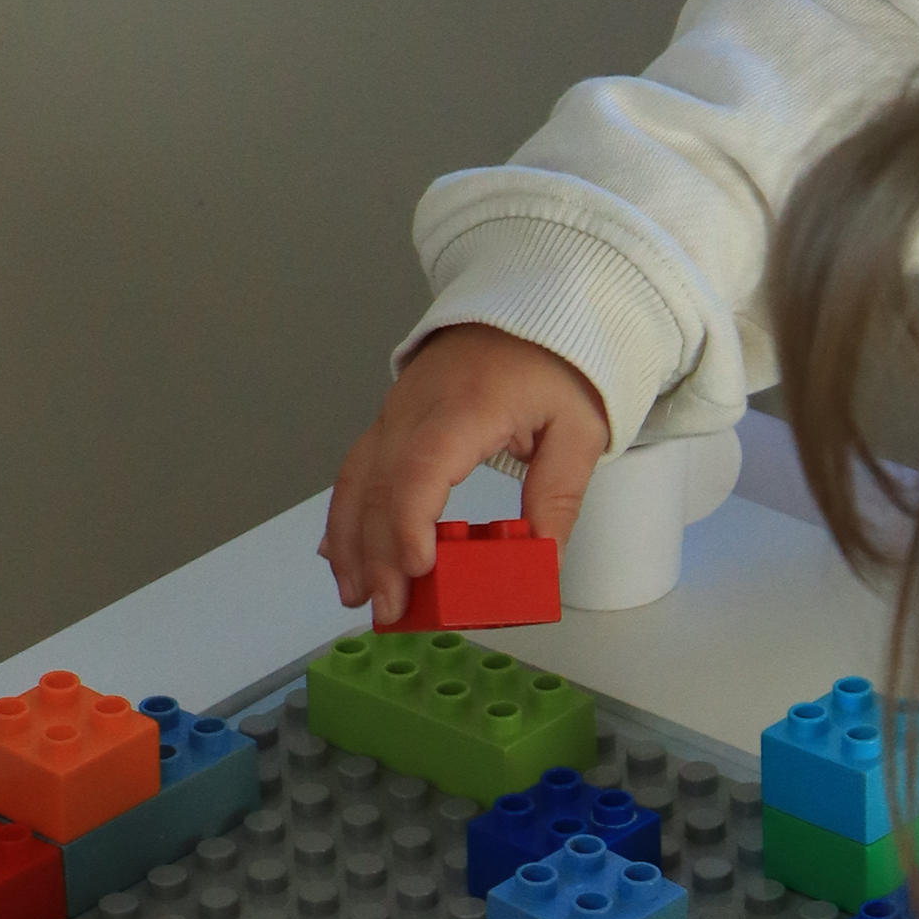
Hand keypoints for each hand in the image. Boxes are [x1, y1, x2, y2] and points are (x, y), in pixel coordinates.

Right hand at [322, 327, 611, 623]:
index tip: (417, 567)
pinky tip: (339, 554)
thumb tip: (543, 561)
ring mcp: (396, 411)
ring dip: (349, 541)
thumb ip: (558, 495)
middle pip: (382, 484)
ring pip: (357, 479)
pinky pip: (358, 469)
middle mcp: (417, 406)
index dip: (411, 520)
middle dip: (377, 553)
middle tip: (389, 609)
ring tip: (354, 595)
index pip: (423, 465)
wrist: (533, 309)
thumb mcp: (578, 430)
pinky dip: (345, 514)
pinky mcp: (391, 421)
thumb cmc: (556, 366)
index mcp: (468, 404)